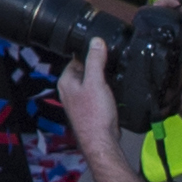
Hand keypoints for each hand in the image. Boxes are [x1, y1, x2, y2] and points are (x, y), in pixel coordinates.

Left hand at [55, 34, 125, 157]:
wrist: (102, 140)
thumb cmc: (94, 114)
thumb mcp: (96, 81)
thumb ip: (95, 60)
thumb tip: (96, 41)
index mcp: (66, 81)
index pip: (76, 59)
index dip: (89, 54)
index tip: (103, 50)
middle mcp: (70, 90)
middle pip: (86, 70)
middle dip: (99, 68)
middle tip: (112, 66)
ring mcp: (80, 101)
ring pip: (93, 83)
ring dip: (104, 81)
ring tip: (114, 80)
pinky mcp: (91, 109)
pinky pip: (99, 94)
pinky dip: (107, 92)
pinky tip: (115, 93)